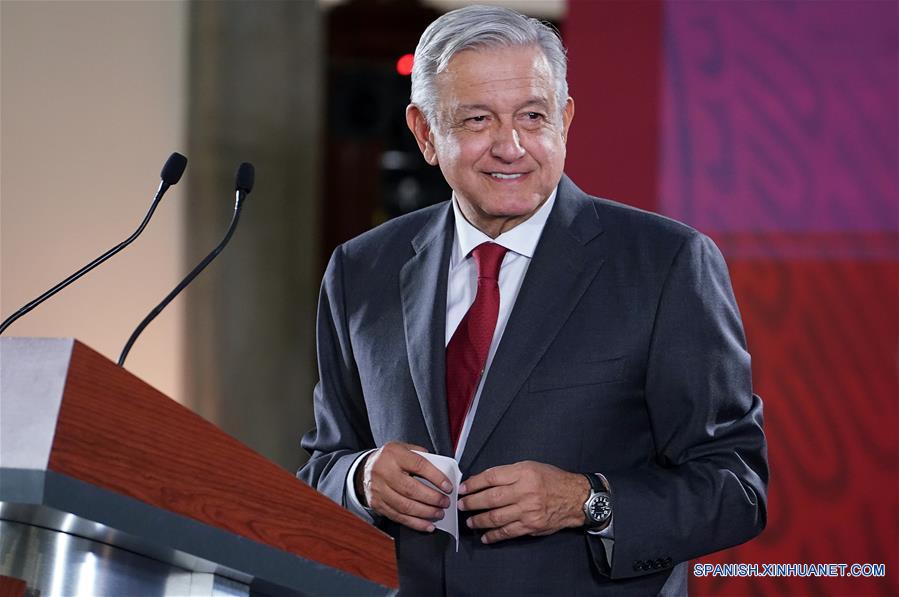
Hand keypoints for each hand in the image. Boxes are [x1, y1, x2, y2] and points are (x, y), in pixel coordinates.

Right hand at [356, 442, 452, 531]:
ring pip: (405, 506)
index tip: (448, 487)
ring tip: (439, 514)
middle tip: (445, 503)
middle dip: (432, 498)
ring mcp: (378, 490)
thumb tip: (442, 471)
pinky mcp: (377, 504)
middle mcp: (384, 472)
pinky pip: (398, 517)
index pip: (419, 465)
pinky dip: (415, 523)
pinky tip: (427, 525)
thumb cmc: (390, 459)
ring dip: (425, 513)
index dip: (436, 477)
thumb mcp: (404, 448)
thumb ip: (421, 456)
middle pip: (411, 489)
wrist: (364, 469)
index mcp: (394, 454)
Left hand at [458, 461, 588, 543]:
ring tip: (470, 521)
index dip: (474, 484)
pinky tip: (485, 536)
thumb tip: (484, 481)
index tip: (463, 488)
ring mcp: (527, 511)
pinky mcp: (531, 526)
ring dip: (479, 520)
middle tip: (461, 505)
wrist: (575, 498)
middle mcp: (525, 492)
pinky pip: (508, 532)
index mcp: (523, 473)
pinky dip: (494, 536)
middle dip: (472, 503)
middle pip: (490, 498)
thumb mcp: (530, 467)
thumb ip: (508, 473)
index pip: (491, 478)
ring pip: (496, 517)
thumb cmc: (552, 480)